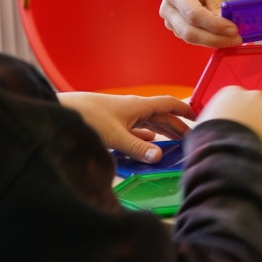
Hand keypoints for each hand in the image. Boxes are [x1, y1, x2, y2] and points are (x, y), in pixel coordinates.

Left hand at [58, 92, 194, 162]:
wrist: (62, 111)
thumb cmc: (87, 116)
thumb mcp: (114, 135)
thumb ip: (137, 147)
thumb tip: (159, 157)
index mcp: (138, 106)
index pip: (168, 104)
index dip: (185, 110)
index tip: (199, 116)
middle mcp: (133, 109)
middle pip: (161, 116)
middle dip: (177, 125)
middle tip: (192, 137)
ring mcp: (123, 117)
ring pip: (150, 123)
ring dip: (163, 132)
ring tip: (175, 143)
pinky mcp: (113, 125)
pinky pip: (136, 131)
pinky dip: (146, 138)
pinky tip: (148, 145)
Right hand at [159, 0, 241, 47]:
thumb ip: (217, 3)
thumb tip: (226, 24)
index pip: (194, 15)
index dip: (215, 25)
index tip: (233, 29)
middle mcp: (168, 8)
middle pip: (190, 32)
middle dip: (215, 39)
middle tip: (236, 39)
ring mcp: (169, 20)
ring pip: (191, 39)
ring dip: (214, 41)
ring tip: (233, 38)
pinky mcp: (176, 28)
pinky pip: (193, 38)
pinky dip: (209, 39)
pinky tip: (222, 35)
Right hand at [197, 85, 261, 157]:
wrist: (223, 148)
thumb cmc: (207, 138)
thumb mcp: (202, 123)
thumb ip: (212, 121)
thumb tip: (208, 133)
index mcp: (231, 92)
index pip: (239, 105)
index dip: (238, 121)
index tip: (234, 134)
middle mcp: (254, 95)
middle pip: (258, 111)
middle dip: (255, 124)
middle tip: (245, 142)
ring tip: (253, 151)